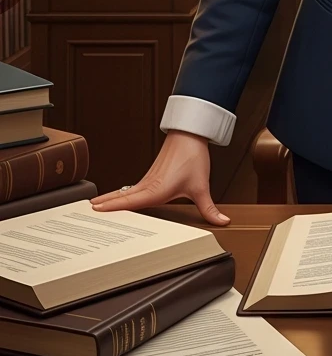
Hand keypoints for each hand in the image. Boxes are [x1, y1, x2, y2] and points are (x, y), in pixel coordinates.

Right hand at [89, 130, 230, 225]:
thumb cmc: (193, 156)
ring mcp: (148, 179)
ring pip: (124, 192)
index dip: (112, 208)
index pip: (129, 203)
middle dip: (104, 206)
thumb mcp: (202, 187)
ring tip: (94, 209)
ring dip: (110, 200)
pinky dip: (120, 195)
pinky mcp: (151, 175)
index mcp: (155, 190)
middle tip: (84, 214)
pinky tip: (119, 200)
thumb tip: (222, 222)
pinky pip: (131, 189)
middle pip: (121, 198)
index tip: (94, 213)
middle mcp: (148, 185)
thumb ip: (210, 208)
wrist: (191, 134)